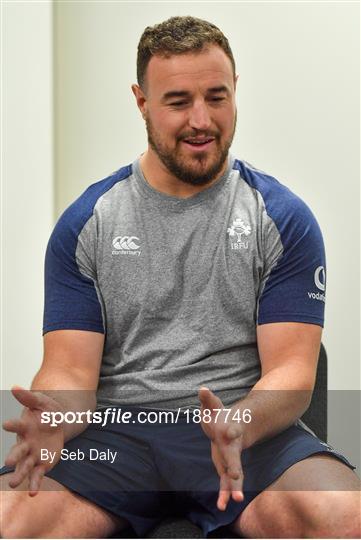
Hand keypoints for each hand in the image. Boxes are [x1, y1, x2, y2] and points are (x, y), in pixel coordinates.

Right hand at [2, 386, 64, 495]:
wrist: (59, 421)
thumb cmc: (46, 410)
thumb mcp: (41, 401)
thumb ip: (28, 397)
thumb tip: (15, 386)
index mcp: (24, 427)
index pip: (17, 426)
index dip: (12, 425)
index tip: (5, 424)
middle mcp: (25, 444)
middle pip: (18, 451)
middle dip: (13, 457)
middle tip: (9, 462)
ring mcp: (33, 455)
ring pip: (25, 467)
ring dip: (20, 475)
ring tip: (13, 483)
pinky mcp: (42, 464)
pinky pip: (38, 475)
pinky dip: (34, 484)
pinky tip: (32, 493)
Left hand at [198, 387, 243, 510]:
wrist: (234, 428)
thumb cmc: (221, 416)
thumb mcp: (213, 406)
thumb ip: (208, 399)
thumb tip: (202, 388)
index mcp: (230, 429)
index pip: (233, 429)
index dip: (233, 430)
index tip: (232, 431)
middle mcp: (234, 447)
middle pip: (235, 458)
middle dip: (235, 467)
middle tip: (236, 476)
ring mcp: (232, 459)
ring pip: (234, 475)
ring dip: (233, 487)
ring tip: (234, 501)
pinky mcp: (228, 468)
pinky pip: (227, 483)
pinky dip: (225, 493)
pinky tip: (222, 506)